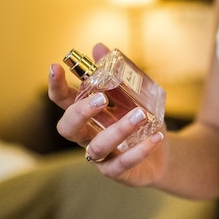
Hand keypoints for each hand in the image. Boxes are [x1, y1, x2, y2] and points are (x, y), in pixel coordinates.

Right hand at [48, 43, 166, 187]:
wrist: (163, 153)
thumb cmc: (140, 121)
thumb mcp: (131, 95)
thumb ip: (114, 73)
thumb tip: (98, 47)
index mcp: (87, 115)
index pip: (63, 101)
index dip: (56, 86)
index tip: (55, 67)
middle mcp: (88, 137)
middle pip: (69, 128)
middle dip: (81, 112)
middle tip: (101, 98)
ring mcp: (102, 157)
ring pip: (98, 147)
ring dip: (118, 130)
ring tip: (140, 115)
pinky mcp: (120, 172)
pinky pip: (124, 164)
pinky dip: (140, 150)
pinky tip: (156, 136)